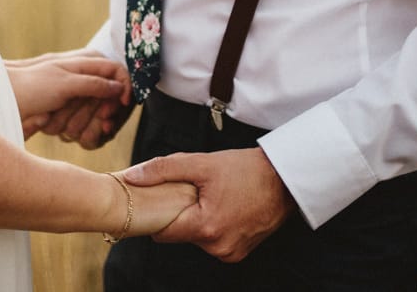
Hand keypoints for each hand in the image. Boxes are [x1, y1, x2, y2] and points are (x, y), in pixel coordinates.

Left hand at [7, 52, 127, 137]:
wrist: (6, 100)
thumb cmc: (32, 85)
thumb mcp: (64, 82)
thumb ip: (93, 83)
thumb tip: (119, 86)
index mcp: (88, 62)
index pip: (119, 72)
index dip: (123, 90)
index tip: (118, 107)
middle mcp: (87, 79)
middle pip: (112, 99)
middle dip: (102, 114)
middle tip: (98, 124)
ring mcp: (81, 98)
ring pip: (100, 117)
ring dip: (86, 125)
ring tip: (68, 127)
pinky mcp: (74, 114)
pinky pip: (88, 130)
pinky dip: (80, 134)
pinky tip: (66, 134)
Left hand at [121, 147, 295, 261]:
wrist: (284, 180)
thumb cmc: (246, 170)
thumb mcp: (202, 164)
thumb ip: (163, 170)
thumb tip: (132, 177)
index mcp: (205, 228)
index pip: (162, 233)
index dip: (154, 216)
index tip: (151, 201)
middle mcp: (218, 247)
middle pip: (180, 234)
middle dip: (178, 214)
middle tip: (187, 191)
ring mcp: (230, 253)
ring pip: (197, 238)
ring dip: (196, 220)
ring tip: (208, 197)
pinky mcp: (240, 252)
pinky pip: (214, 241)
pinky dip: (212, 226)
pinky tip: (221, 206)